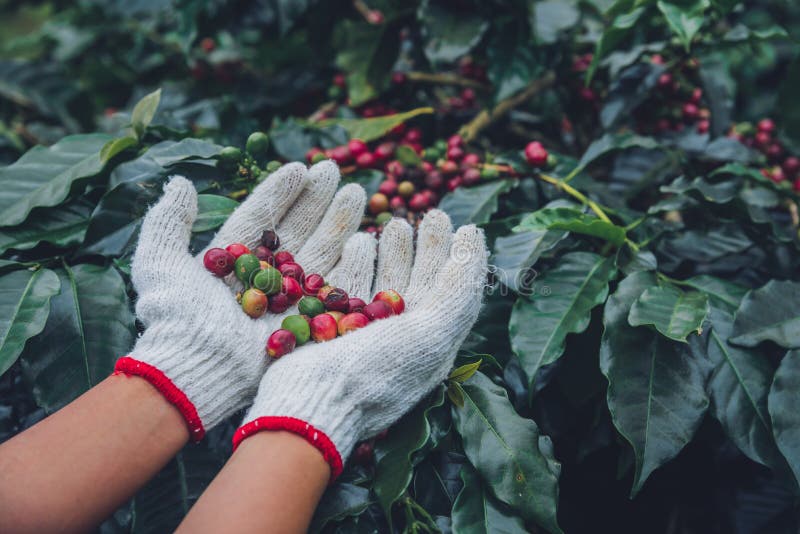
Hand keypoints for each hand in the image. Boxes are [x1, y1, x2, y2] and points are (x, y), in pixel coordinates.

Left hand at [115, 161, 365, 439]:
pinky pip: (333, 285)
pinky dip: (350, 261)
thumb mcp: (160, 262)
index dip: (280, 192)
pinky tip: (365, 236)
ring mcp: (287, 299)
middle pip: (296, 230)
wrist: (199, 366)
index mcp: (232, 260)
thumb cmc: (176, 318)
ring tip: (357, 192)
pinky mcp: (307, 320)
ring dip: (339, 221)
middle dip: (317, 200)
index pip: (261, 217)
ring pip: (319, 252)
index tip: (301, 167)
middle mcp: (262, 277)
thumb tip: (179, 182)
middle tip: (336, 171)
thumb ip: (167, 221)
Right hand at [234, 210, 487, 477]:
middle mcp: (402, 338)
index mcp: (432, 343)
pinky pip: (352, 287)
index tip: (465, 226)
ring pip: (387, 281)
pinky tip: (359, 239)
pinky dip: (359, 262)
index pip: (454, 293)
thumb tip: (472, 245)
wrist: (310, 405)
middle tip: (432, 213)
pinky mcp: (332, 325)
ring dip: (395, 250)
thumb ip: (458, 291)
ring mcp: (366, 332)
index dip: (463, 259)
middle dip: (429, 246)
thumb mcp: (431, 334)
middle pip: (422, 282)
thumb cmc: (375, 372)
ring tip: (396, 222)